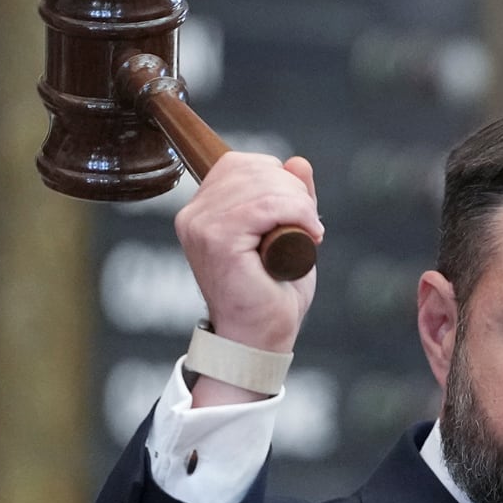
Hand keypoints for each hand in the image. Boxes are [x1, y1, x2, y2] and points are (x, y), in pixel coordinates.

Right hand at [173, 152, 323, 352]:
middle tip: (309, 224)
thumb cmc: (271, 294)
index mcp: (202, 211)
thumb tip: (298, 162)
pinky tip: (309, 236)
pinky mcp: (217, 240)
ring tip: (309, 233)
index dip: (277, 178)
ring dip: (299, 204)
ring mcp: (201, 226)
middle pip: (251, 167)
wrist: (259, 340)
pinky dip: (296, 215)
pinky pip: (265, 205)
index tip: (298, 211)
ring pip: (262, 184)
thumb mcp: (287, 234)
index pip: (239, 164)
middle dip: (292, 190)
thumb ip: (290, 198)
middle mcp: (193, 215)